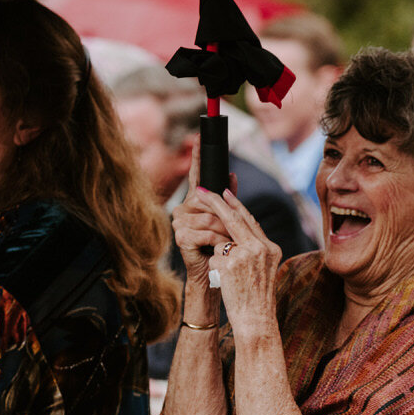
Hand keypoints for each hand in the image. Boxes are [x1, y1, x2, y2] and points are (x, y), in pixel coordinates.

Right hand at [171, 139, 239, 287]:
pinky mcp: (181, 236)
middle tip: (234, 231)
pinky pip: (207, 232)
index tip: (200, 138)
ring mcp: (179, 223)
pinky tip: (221, 248)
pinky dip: (220, 241)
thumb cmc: (221, 248)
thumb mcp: (227, 222)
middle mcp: (182, 210)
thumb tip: (232, 174)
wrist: (212, 276)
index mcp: (194, 203)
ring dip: (226, 231)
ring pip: (211, 218)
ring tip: (230, 243)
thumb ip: (228, 198)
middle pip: (210, 201)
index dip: (198, 158)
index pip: (196, 176)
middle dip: (226, 216)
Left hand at [194, 187, 282, 336]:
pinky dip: (215, 268)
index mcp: (270, 248)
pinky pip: (214, 258)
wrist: (256, 319)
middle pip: (235, 218)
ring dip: (216, 248)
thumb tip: (237, 231)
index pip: (250, 220)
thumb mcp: (262, 269)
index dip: (236, 205)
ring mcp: (245, 255)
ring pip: (221, 240)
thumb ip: (253, 249)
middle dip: (216, 202)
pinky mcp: (230, 265)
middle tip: (201, 191)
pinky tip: (225, 281)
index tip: (224, 193)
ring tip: (224, 263)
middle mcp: (260, 248)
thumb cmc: (257, 298)